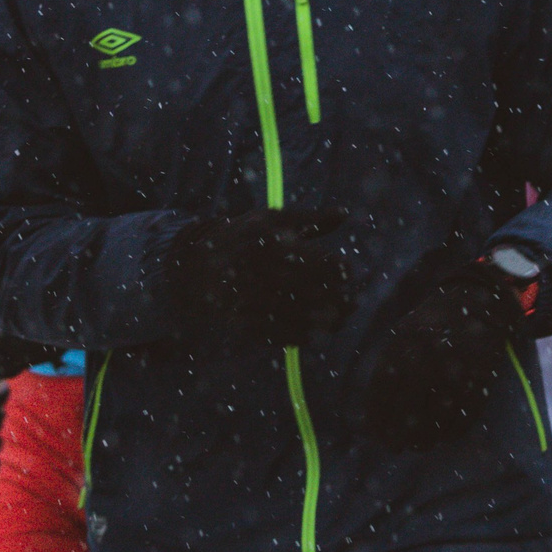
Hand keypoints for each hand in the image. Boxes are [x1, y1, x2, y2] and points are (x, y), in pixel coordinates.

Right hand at [162, 210, 353, 342]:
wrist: (198, 267)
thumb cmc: (243, 238)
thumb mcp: (273, 220)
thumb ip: (310, 219)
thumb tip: (344, 214)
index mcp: (271, 243)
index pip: (319, 261)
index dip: (341, 269)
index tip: (349, 272)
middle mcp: (262, 273)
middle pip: (313, 292)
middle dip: (339, 299)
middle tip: (353, 301)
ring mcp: (252, 301)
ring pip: (300, 317)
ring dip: (326, 322)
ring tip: (340, 318)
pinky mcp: (244, 322)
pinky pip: (280, 335)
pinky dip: (302, 336)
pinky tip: (317, 334)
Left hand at [362, 265, 524, 450]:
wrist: (479, 305)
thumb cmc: (432, 323)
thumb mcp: (404, 332)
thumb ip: (388, 364)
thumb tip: (370, 408)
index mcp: (407, 342)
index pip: (385, 387)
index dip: (378, 415)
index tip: (374, 433)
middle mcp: (431, 357)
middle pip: (409, 408)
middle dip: (398, 434)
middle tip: (393, 447)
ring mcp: (458, 371)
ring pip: (437, 418)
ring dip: (425, 438)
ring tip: (416, 446)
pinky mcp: (481, 380)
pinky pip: (465, 416)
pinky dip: (451, 432)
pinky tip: (441, 438)